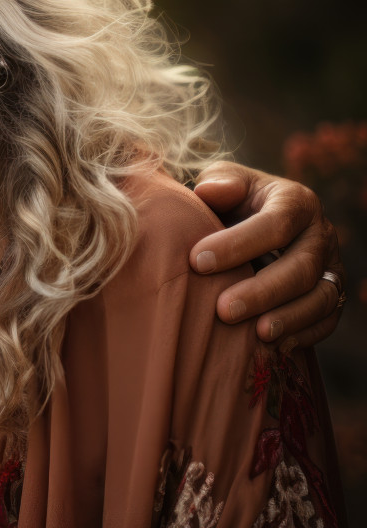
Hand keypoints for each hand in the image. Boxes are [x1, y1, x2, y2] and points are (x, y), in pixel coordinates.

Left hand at [189, 160, 343, 348]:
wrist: (250, 224)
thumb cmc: (231, 202)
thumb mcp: (223, 182)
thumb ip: (219, 182)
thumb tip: (210, 190)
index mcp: (296, 202)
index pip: (275, 223)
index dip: (238, 243)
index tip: (197, 261)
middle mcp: (320, 235)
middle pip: (300, 267)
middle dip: (262, 291)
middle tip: (223, 310)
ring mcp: (330, 268)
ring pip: (320, 297)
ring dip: (288, 318)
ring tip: (256, 334)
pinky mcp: (331, 296)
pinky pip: (327, 320)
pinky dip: (304, 334)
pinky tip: (274, 345)